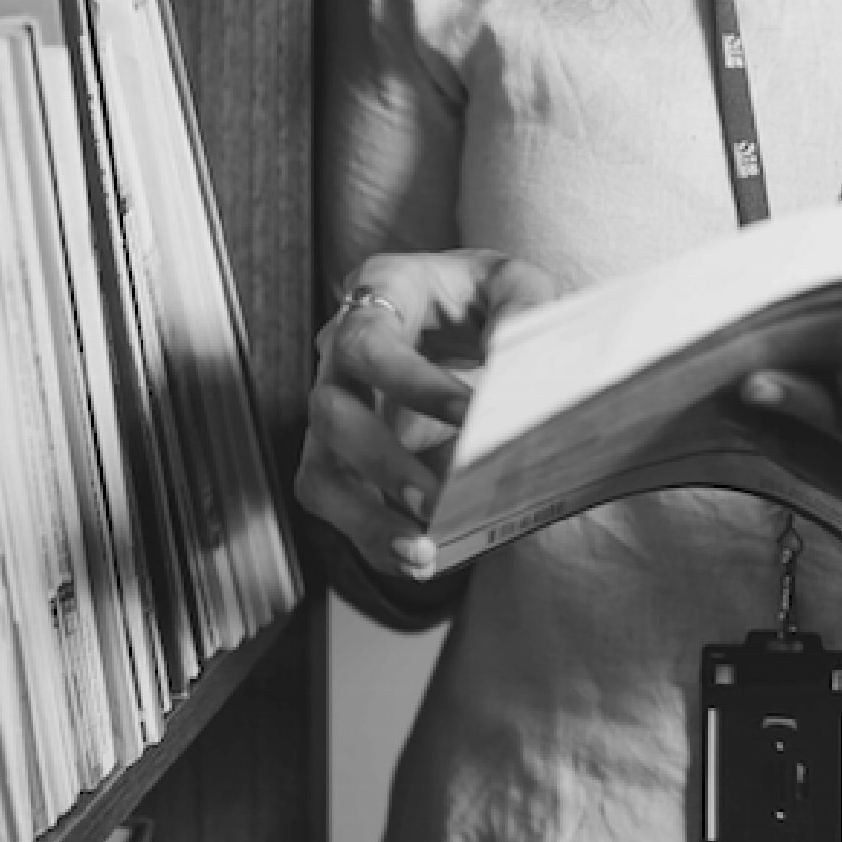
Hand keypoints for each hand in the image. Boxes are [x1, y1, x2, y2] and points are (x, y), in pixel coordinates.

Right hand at [296, 249, 555, 581]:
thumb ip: (522, 309)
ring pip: (319, 471)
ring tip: (423, 551)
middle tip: (438, 499)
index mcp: (380, 294)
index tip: (472, 417)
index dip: (413, 385)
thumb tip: (514, 366)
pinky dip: (372, 536)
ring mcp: (338, 409)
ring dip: (366, 516)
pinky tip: (419, 558)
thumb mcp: (516, 284)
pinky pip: (338, 504)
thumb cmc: (488, 296)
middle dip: (381, 462)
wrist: (473, 316)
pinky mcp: (345, 457)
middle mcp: (341, 354)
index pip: (369, 342)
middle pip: (330, 411)